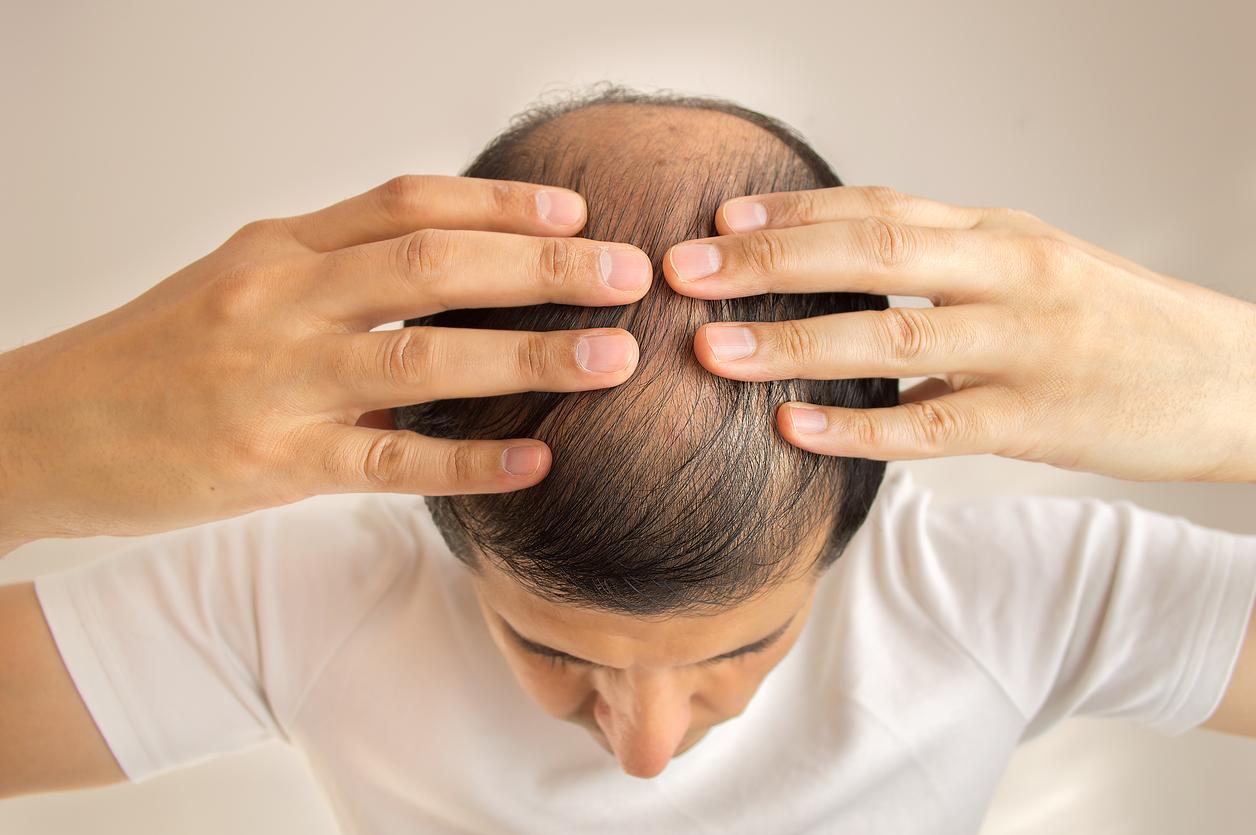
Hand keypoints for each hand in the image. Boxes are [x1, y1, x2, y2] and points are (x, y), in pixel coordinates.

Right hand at [0, 175, 650, 549]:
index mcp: (280, 249)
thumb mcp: (239, 288)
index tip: (575, 213)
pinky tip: (535, 458)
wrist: (47, 430)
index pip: (407, 204)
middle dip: (543, 266)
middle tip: (628, 274)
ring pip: (424, 356)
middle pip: (435, 264)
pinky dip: (469, 460)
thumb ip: (336, 279)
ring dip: (529, 354)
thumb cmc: (157, 358)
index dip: (499, 205)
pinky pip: (390, 463)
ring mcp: (276, 383)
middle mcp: (281, 301)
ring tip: (611, 356)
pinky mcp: (271, 467)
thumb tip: (453, 287)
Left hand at [663, 186, 1255, 482]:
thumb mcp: (1028, 270)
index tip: (718, 220)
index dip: (792, 213)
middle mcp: (1007, 273)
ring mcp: (1024, 345)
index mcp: (996, 233)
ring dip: (794, 341)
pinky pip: (932, 424)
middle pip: (870, 256)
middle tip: (686, 272)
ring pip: (891, 336)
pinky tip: (794, 429)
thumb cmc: (1110, 325)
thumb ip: (942, 269)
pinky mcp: (1037, 419)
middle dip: (769, 262)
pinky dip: (858, 426)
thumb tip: (842, 281)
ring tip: (713, 349)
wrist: (1228, 378)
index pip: (878, 209)